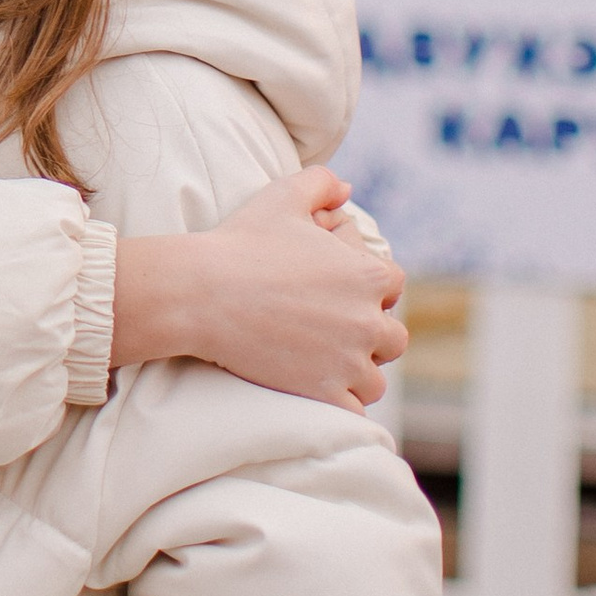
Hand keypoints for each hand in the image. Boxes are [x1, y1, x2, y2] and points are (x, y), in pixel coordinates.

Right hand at [112, 167, 407, 409]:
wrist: (202, 293)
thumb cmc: (241, 243)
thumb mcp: (281, 197)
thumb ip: (320, 184)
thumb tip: (347, 189)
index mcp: (368, 275)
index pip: (394, 286)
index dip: (372, 289)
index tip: (344, 294)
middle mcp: (368, 321)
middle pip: (393, 338)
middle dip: (370, 336)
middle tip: (336, 334)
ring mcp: (348, 362)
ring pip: (375, 380)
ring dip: (357, 374)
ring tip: (327, 366)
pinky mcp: (325, 393)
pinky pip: (353, 411)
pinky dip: (339, 404)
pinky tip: (316, 390)